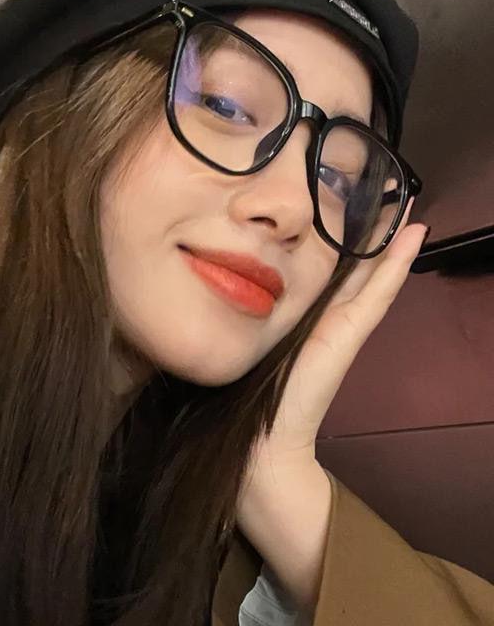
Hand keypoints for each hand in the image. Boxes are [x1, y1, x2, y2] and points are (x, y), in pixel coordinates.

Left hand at [239, 198, 428, 496]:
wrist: (262, 439)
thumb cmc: (244, 391)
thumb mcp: (243, 334)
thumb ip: (243, 308)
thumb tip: (217, 270)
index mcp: (301, 314)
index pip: (325, 267)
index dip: (338, 236)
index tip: (347, 200)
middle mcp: (324, 314)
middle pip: (353, 265)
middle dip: (370, 231)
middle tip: (391, 193)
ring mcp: (343, 323)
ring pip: (371, 272)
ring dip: (389, 239)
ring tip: (408, 205)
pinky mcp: (349, 333)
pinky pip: (377, 291)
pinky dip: (395, 264)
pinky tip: (413, 235)